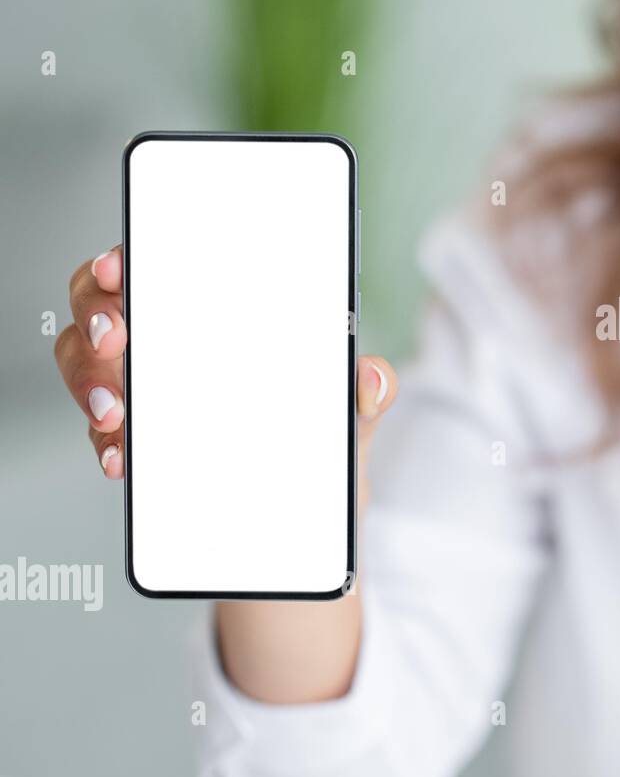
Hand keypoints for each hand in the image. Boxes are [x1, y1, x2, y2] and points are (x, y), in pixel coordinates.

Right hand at [54, 245, 397, 512]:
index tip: (121, 266)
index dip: (128, 257)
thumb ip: (367, 392)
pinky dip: (104, 442)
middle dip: (97, 316)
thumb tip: (374, 377)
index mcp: (222, 315)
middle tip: (115, 339)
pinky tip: (120, 458)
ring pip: (88, 362)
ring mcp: (146, 389)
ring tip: (116, 412)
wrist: (307, 519)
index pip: (162, 264)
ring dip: (89, 380)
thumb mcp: (351, 415)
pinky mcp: (136, 440)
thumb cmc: (321, 444)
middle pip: (104, 305)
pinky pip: (100, 431)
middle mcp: (173, 341)